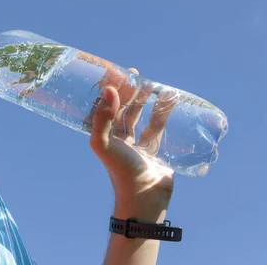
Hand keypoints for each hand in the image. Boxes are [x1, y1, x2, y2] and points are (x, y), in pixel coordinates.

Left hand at [89, 68, 174, 221]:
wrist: (145, 197)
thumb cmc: (120, 171)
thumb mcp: (104, 143)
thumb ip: (103, 117)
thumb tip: (109, 89)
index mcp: (103, 136)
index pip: (103, 108)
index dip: (108, 91)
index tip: (116, 74)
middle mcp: (117, 139)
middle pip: (122, 109)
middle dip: (129, 93)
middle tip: (136, 76)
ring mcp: (136, 145)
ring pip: (141, 117)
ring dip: (146, 100)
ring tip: (152, 84)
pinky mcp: (154, 150)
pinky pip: (157, 127)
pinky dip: (162, 113)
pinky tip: (168, 100)